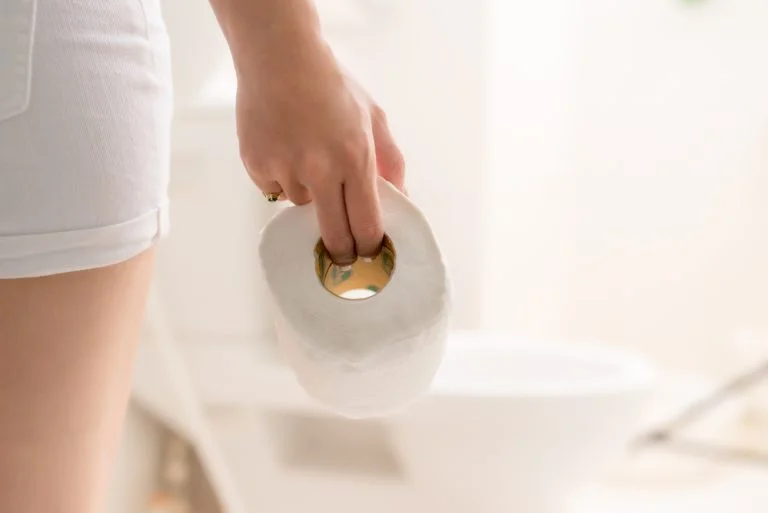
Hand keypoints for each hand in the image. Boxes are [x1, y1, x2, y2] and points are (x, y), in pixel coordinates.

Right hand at [235, 40, 404, 264]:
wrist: (279, 58)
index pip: (366, 223)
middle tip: (342, 255)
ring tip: (305, 156)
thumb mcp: (373, 116)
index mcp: (355, 158)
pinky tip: (283, 148)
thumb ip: (391, 160)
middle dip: (341, 251)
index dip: (369, 246)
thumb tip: (400, 198)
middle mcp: (320, 170)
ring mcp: (285, 170)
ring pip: (301, 206)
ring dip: (307, 194)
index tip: (369, 255)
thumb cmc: (331, 85)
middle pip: (333, 234)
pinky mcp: (257, 166)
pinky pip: (273, 190)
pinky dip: (279, 179)